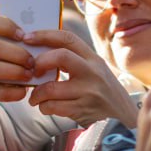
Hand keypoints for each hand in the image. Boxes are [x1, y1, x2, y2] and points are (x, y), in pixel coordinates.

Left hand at [24, 28, 140, 127]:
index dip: (45, 35)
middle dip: (39, 63)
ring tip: (35, 96)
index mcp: (93, 58)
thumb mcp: (94, 68)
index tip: (28, 38)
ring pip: (50, 88)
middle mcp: (92, 72)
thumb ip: (73, 58)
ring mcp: (87, 92)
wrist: (122, 115)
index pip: (68, 38)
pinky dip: (43, 107)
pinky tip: (46, 106)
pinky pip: (52, 107)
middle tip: (32, 71)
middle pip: (60, 57)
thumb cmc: (101, 89)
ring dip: (36, 93)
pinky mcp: (82, 110)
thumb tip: (38, 50)